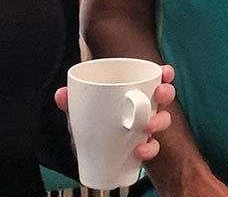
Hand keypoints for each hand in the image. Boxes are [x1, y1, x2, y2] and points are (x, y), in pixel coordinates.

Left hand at [55, 64, 176, 161]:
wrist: (95, 155)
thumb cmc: (94, 124)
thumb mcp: (82, 112)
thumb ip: (72, 102)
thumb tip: (61, 94)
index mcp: (134, 91)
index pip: (154, 77)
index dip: (164, 73)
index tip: (165, 72)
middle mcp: (145, 107)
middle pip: (164, 96)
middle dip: (166, 93)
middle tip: (158, 96)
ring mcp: (147, 127)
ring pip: (164, 119)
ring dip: (160, 121)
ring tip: (147, 127)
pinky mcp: (145, 146)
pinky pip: (154, 146)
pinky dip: (149, 148)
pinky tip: (139, 150)